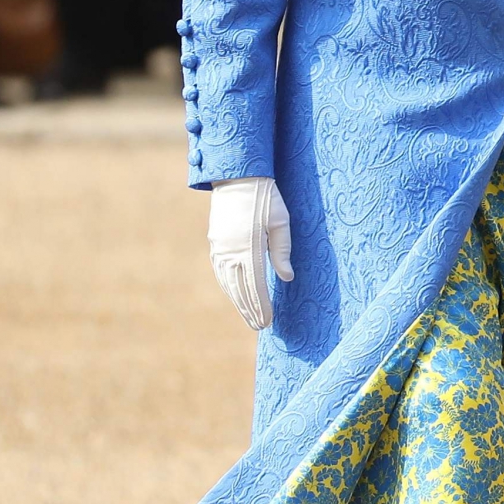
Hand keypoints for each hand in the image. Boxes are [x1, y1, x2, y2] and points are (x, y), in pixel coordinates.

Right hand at [207, 177, 292, 329]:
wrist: (237, 177)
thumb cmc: (266, 197)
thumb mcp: (280, 221)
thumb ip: (282, 251)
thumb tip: (287, 278)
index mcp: (249, 247)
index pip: (255, 285)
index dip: (261, 305)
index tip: (268, 321)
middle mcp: (231, 251)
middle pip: (240, 288)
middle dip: (250, 309)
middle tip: (260, 326)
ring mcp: (220, 247)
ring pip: (228, 282)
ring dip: (238, 302)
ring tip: (248, 317)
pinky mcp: (216, 243)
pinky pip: (220, 271)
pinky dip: (227, 287)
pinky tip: (234, 296)